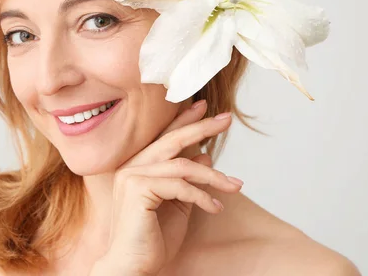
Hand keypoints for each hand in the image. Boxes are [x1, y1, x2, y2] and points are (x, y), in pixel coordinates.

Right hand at [93, 100, 243, 275]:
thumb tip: (204, 155)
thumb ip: (188, 180)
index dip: (184, 121)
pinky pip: (180, 186)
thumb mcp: (178, 205)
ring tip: (236, 186)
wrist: (133, 266)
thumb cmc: (152, 239)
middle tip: (226, 119)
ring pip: (183, 165)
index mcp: (137, 167)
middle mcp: (131, 166)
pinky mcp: (138, 189)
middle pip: (172, 140)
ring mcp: (132, 176)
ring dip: (214, 176)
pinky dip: (202, 196)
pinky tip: (216, 207)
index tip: (204, 108)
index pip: (163, 137)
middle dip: (201, 127)